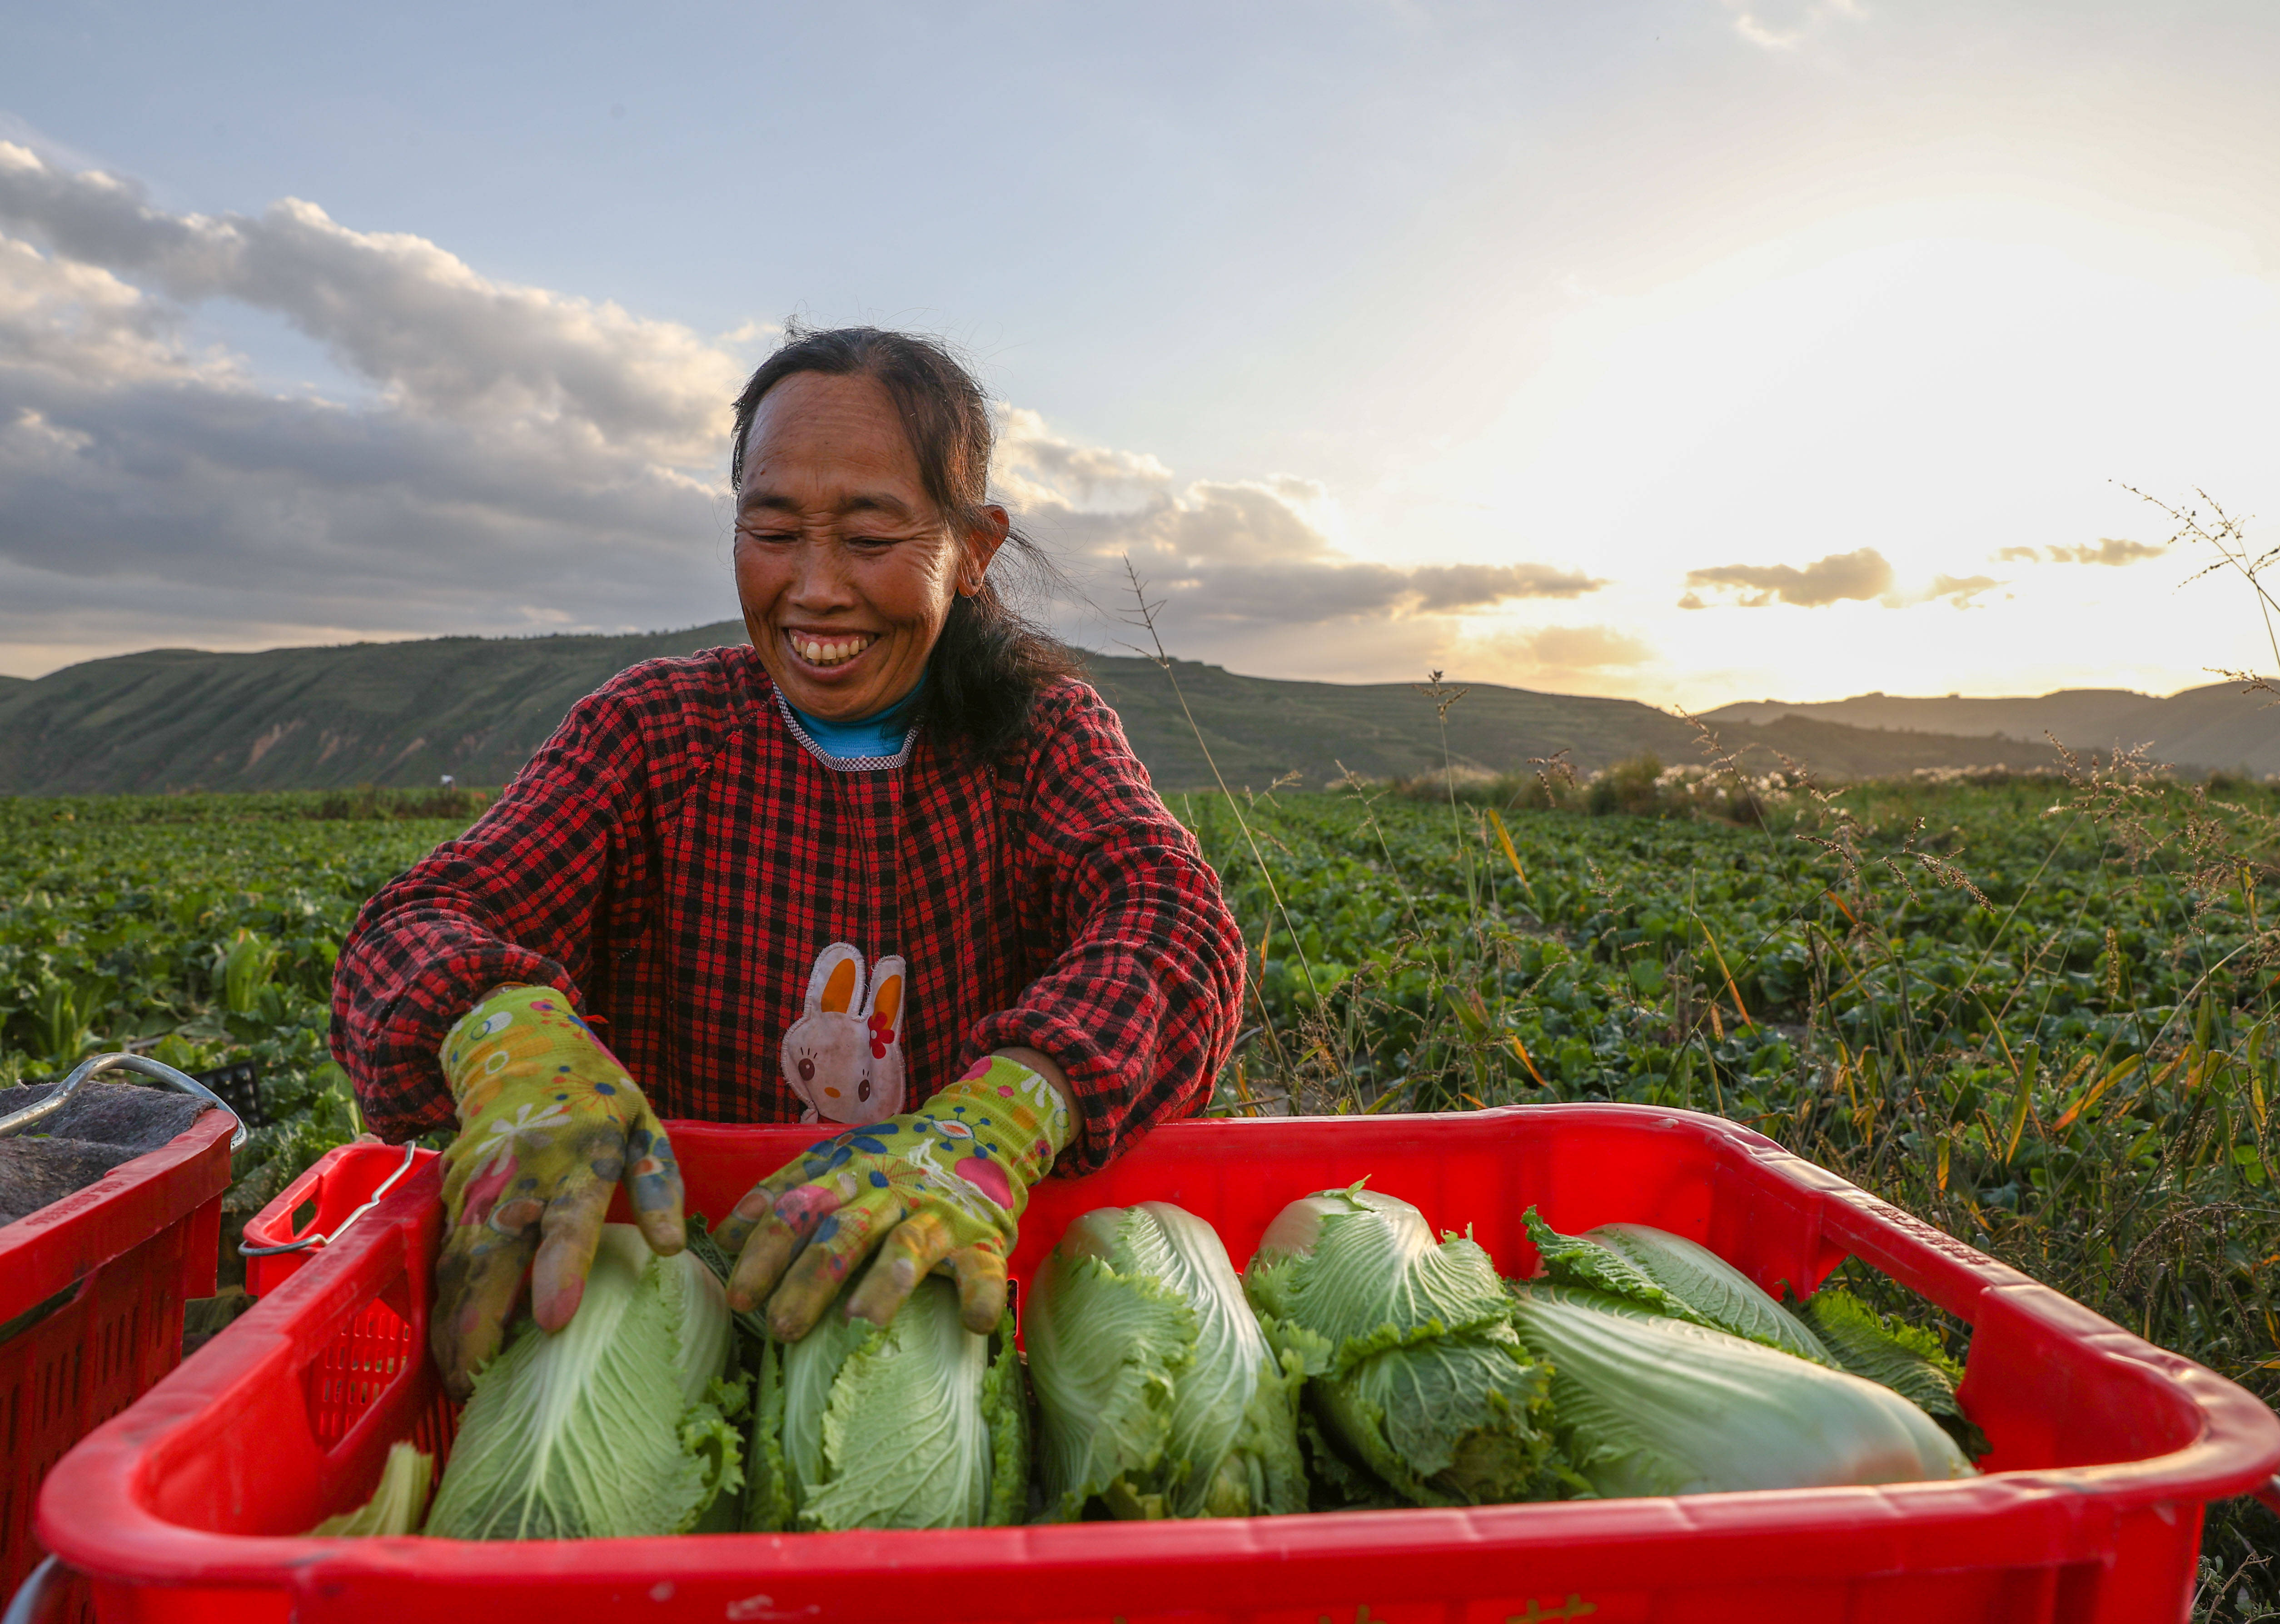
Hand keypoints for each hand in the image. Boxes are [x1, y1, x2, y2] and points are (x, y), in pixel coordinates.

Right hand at [431, 983, 683, 1396]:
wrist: (518, 1046)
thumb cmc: (595, 1094)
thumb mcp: (644, 1122)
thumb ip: (659, 1184)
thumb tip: (672, 1248)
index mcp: (578, 1159)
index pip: (568, 1222)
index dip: (559, 1271)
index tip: (552, 1321)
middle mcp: (519, 1179)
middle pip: (493, 1259)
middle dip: (481, 1327)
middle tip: (480, 1390)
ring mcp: (477, 1189)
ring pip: (459, 1267)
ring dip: (453, 1328)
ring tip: (462, 1388)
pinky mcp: (453, 1197)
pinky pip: (447, 1259)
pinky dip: (444, 1305)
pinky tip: (451, 1349)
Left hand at [714, 1053, 1071, 1340]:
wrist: (986, 1127)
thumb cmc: (897, 1159)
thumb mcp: (840, 1161)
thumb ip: (787, 1192)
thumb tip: (722, 1241)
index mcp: (849, 1171)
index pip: (797, 1209)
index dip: (765, 1252)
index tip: (738, 1298)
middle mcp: (890, 1189)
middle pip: (844, 1232)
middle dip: (810, 1279)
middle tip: (780, 1327)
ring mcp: (938, 1212)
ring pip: (908, 1245)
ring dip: (884, 1284)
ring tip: (857, 1325)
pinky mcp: (983, 1235)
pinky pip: (983, 1266)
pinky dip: (981, 1293)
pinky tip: (974, 1323)